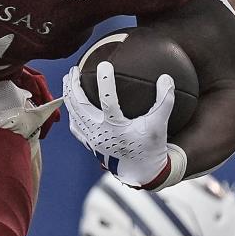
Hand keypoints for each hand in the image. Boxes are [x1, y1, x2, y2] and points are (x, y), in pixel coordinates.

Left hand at [63, 61, 178, 187]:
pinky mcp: (89, 143)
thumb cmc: (151, 146)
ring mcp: (92, 139)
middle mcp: (100, 133)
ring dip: (69, 95)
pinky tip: (71, 102)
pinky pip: (74, 125)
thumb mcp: (159, 123)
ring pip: (74, 113)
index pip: (108, 100)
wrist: (141, 171)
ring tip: (67, 79)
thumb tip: (166, 77)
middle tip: (74, 69)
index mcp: (116, 127)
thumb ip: (165, 100)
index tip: (104, 64)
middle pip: (80, 105)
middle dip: (74, 85)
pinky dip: (71, 112)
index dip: (106, 82)